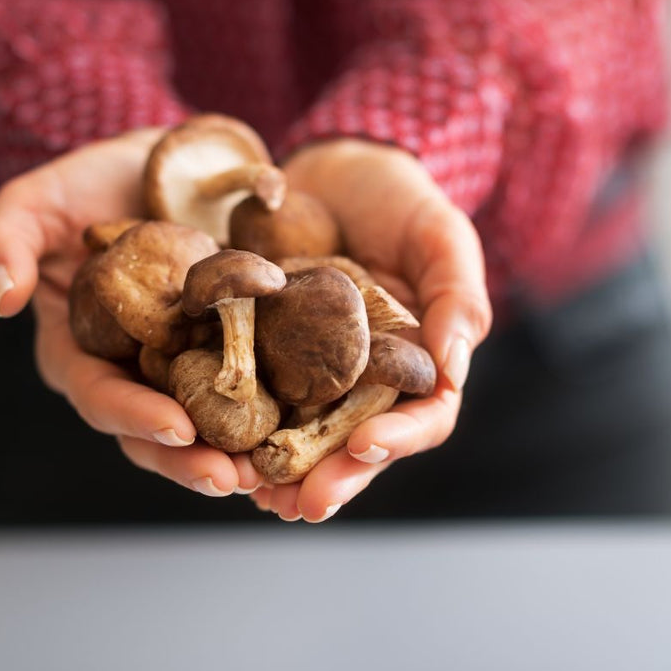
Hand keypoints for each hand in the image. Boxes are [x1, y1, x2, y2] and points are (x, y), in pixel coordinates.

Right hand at [0, 129, 263, 498]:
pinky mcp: (233, 344)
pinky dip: (280, 408)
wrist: (157, 159)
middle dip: (191, 459)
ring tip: (272, 472)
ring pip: (210, 420)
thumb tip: (1, 296)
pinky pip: (257, 383)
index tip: (174, 428)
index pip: (100, 394)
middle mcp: (135, 369)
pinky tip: (310, 425)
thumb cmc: (85, 184)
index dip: (133, 415)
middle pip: (158, 428)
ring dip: (238, 450)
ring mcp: (187, 362)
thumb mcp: (34, 204)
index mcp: (80, 350)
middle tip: (230, 478)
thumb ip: (5, 244)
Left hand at [249, 139, 491, 521]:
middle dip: (332, 478)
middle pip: (356, 444)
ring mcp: (312, 371)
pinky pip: (249, 395)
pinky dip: (235, 424)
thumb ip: (457, 296)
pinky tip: (213, 445)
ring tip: (256, 494)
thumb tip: (452, 368)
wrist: (332, 166)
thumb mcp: (439, 234)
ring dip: (281, 471)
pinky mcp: (262, 350)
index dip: (398, 438)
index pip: (422, 416)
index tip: (365, 446)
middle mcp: (365, 380)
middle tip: (302, 504)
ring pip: (301, 435)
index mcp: (417, 363)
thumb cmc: (398, 198)